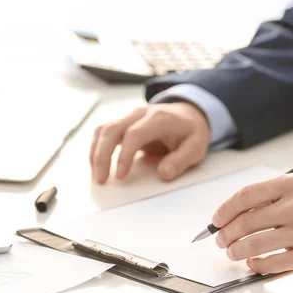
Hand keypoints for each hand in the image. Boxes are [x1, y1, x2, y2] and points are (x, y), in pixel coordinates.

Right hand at [90, 102, 210, 183]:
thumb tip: (164, 174)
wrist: (190, 114)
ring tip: (97, 175)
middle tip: (101, 179)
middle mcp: (140, 114)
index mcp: (159, 118)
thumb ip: (181, 160)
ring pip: (103, 130)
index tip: (120, 175)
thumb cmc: (191, 131)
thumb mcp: (196, 147)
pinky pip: (104, 132)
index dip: (124, 155)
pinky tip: (97, 163)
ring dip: (96, 152)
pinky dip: (97, 147)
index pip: (134, 134)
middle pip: (111, 130)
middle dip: (102, 155)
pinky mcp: (124, 123)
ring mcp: (130, 117)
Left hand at [212, 174, 292, 273]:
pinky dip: (256, 264)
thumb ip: (272, 197)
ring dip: (236, 251)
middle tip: (221, 240)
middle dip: (226, 234)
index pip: (246, 196)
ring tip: (232, 252)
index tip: (216, 220)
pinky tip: (252, 262)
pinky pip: (272, 263)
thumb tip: (235, 214)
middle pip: (246, 222)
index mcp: (291, 185)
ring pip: (255, 245)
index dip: (225, 210)